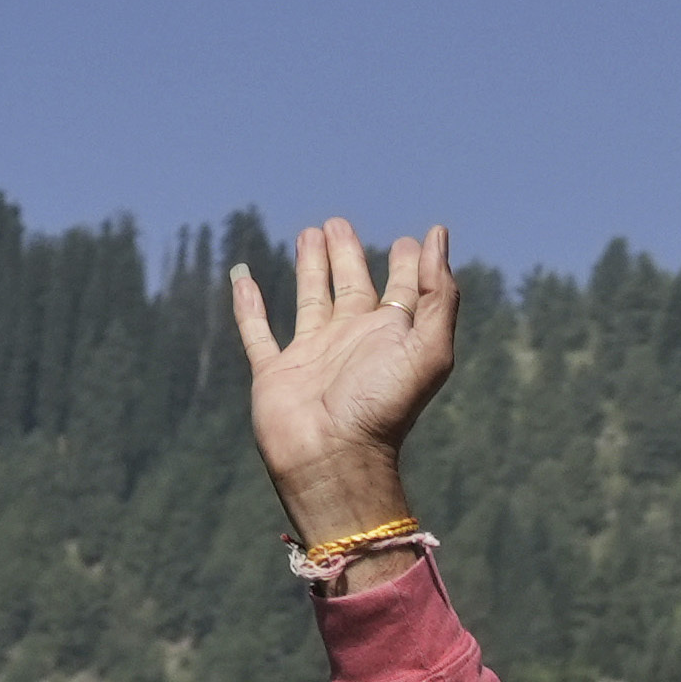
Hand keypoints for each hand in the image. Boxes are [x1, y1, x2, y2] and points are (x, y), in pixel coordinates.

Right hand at [227, 216, 462, 551]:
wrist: (334, 458)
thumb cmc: (384, 407)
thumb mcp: (428, 348)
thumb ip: (438, 293)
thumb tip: (438, 234)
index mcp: (391, 338)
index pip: (402, 292)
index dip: (407, 266)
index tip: (407, 242)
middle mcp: (354, 343)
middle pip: (352, 287)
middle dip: (347, 255)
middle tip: (339, 223)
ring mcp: (313, 357)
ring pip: (311, 300)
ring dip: (311, 268)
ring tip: (309, 233)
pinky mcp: (275, 373)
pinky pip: (257, 332)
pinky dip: (248, 307)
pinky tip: (243, 278)